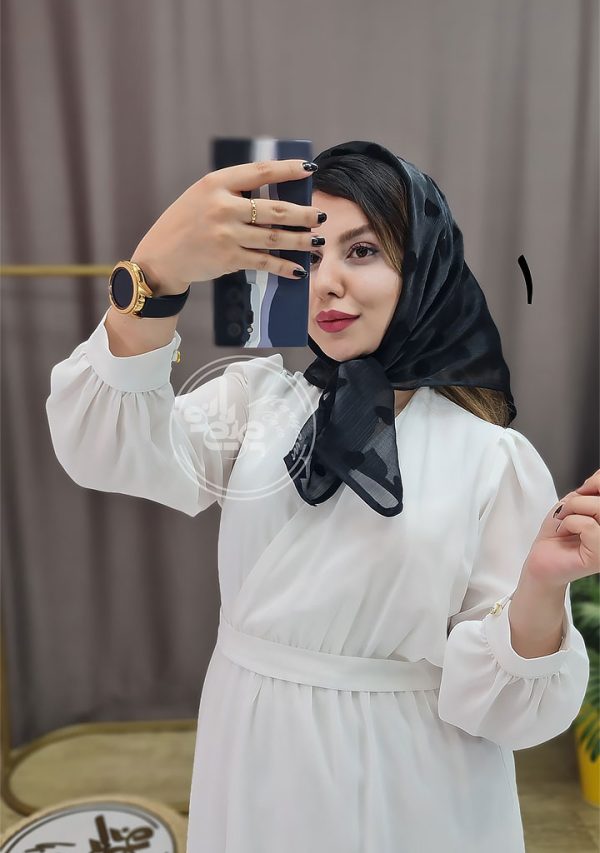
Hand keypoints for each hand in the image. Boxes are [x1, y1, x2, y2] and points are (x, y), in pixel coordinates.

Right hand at [130, 159, 324, 291]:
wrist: (161, 257)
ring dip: (301, 240)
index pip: (260, 172)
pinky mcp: (228, 259)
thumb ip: (234, 191)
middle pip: (274, 210)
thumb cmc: (186, 223)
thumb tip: (278, 195)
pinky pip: (264, 262)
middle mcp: (222, 207)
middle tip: (321, 215)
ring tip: (318, 240)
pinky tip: (299, 267)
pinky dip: (284, 266)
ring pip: (274, 238)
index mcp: (216, 183)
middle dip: (303, 214)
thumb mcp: (203, 195)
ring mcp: (226, 235)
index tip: (310, 169)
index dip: (288, 170)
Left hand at [523, 469, 599, 586]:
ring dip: (573, 510)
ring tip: (565, 523)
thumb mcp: (574, 502)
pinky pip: (588, 525)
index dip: (597, 481)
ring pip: (599, 508)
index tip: (583, 489)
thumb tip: (597, 480)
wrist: (542, 559)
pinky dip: (569, 523)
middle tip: (566, 512)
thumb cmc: (558, 533)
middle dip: (579, 499)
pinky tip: (566, 533)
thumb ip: (591, 490)